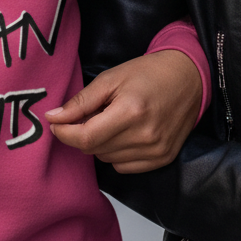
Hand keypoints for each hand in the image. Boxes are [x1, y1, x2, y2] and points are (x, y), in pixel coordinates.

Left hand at [44, 50, 200, 172]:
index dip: (65, 133)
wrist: (187, 78)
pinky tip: (124, 133)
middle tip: (90, 113)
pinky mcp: (162, 159)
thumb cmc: (147, 73)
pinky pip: (124, 166)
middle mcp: (145, 137)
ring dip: (100, 143)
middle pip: (94, 149)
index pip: (86, 137)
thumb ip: (81, 101)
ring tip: (111, 120)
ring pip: (107, 159)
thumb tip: (53, 117)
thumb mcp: (110, 78)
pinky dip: (116, 152)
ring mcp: (156, 151)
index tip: (56, 124)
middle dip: (82, 133)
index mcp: (130, 112)